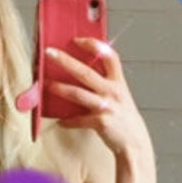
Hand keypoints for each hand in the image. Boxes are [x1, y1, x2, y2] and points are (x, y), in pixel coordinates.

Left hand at [44, 38, 150, 158]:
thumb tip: (83, 71)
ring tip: (46, 85)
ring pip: (78, 94)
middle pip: (86, 72)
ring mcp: (107, 107)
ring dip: (59, 88)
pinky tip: (60, 121)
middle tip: (49, 53)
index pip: (109, 56)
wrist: (135, 142)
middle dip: (66, 61)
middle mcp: (113, 92)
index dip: (94, 45)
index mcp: (118, 82)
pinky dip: (68, 121)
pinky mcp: (101, 123)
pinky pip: (79, 120)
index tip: (77, 40)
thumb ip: (106, 83)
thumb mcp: (121, 96)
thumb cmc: (124, 118)